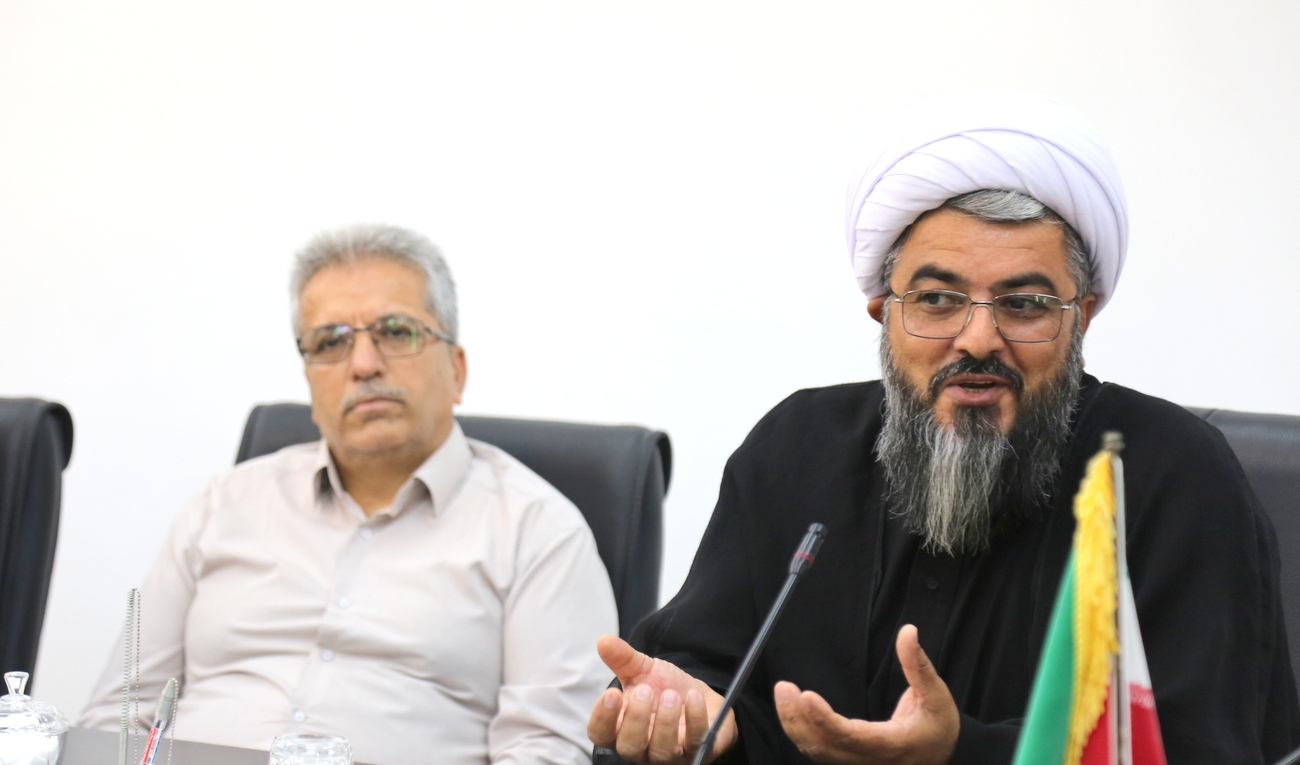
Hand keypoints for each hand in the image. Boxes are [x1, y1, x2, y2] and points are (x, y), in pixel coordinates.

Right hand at [587, 634, 737, 763]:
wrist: (700, 697)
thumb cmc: (664, 688)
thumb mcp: (642, 670)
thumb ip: (622, 658)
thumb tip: (604, 641)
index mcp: (621, 728)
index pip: (600, 734)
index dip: (602, 718)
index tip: (612, 693)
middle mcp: (642, 747)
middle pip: (629, 747)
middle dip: (636, 719)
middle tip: (645, 691)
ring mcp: (669, 754)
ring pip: (661, 751)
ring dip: (666, 722)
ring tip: (671, 695)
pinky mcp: (697, 752)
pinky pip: (695, 744)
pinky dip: (695, 720)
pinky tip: (694, 697)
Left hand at [774, 625, 958, 764]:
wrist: (941, 755)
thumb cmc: (938, 725)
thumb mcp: (936, 694)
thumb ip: (918, 664)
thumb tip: (908, 632)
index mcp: (892, 744)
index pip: (852, 736)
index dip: (826, 720)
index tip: (806, 696)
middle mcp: (870, 760)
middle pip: (824, 748)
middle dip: (798, 720)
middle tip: (784, 688)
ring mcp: (857, 763)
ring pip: (817, 752)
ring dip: (794, 724)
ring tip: (784, 693)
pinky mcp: (850, 760)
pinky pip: (820, 750)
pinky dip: (802, 731)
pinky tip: (793, 709)